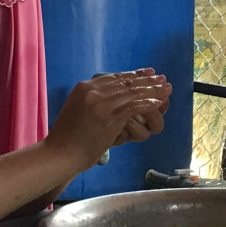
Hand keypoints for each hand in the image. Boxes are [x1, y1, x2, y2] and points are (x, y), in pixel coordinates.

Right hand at [49, 70, 169, 164]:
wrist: (59, 153)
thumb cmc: (67, 137)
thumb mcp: (78, 110)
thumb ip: (94, 101)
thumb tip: (112, 98)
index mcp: (84, 87)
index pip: (114, 77)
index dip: (134, 75)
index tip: (148, 73)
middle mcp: (92, 90)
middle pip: (126, 82)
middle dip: (147, 80)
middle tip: (162, 78)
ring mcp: (101, 103)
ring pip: (132, 92)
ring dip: (152, 90)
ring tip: (166, 88)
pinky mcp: (109, 117)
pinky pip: (133, 107)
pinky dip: (147, 103)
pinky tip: (158, 103)